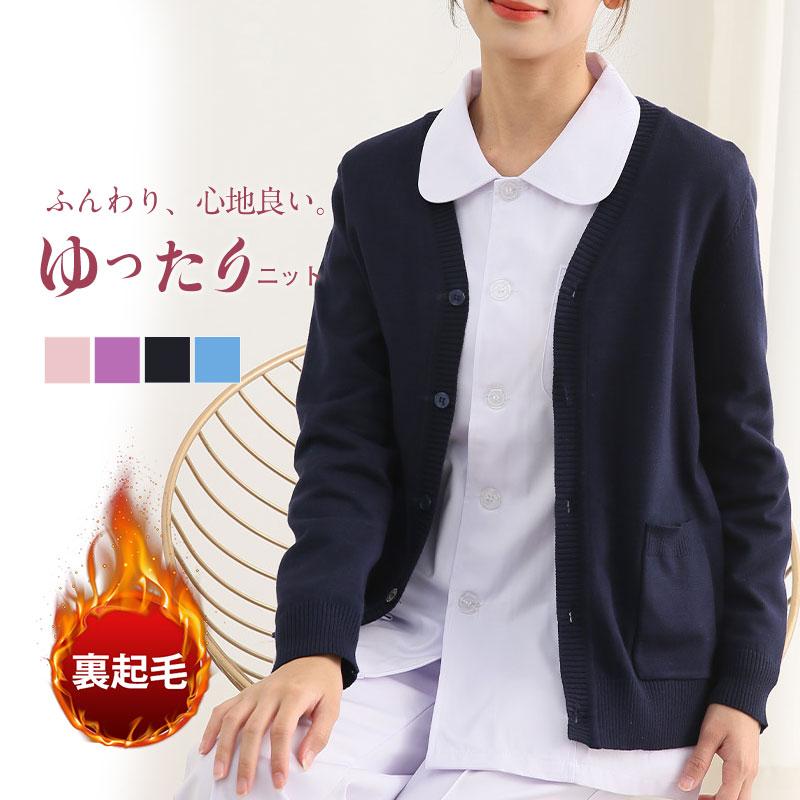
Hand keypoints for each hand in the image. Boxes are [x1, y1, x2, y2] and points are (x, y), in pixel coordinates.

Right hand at [197, 654, 342, 795]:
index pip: (282, 730)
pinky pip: (223, 709)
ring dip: (223, 748)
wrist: (312, 657)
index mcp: (294, 695)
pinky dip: (211, 728)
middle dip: (246, 762)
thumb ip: (319, 735)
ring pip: (233, 718)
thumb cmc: (322, 684)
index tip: (278, 781)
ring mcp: (255, 691)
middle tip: (243, 788)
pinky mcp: (245, 693)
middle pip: (253, 728)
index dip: (278, 758)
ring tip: (219, 774)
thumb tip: (304, 762)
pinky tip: (205, 748)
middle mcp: (271, 692)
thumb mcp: (333, 707)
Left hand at [677, 702, 759, 798]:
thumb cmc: (727, 712)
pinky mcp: (750, 763)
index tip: (695, 799)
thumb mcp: (708, 736)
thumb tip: (685, 784)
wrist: (742, 698)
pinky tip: (718, 787)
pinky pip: (744, 787)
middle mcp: (749, 772)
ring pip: (743, 796)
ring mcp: (752, 768)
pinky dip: (731, 793)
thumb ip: (698, 762)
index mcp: (739, 768)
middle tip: (700, 799)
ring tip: (705, 796)